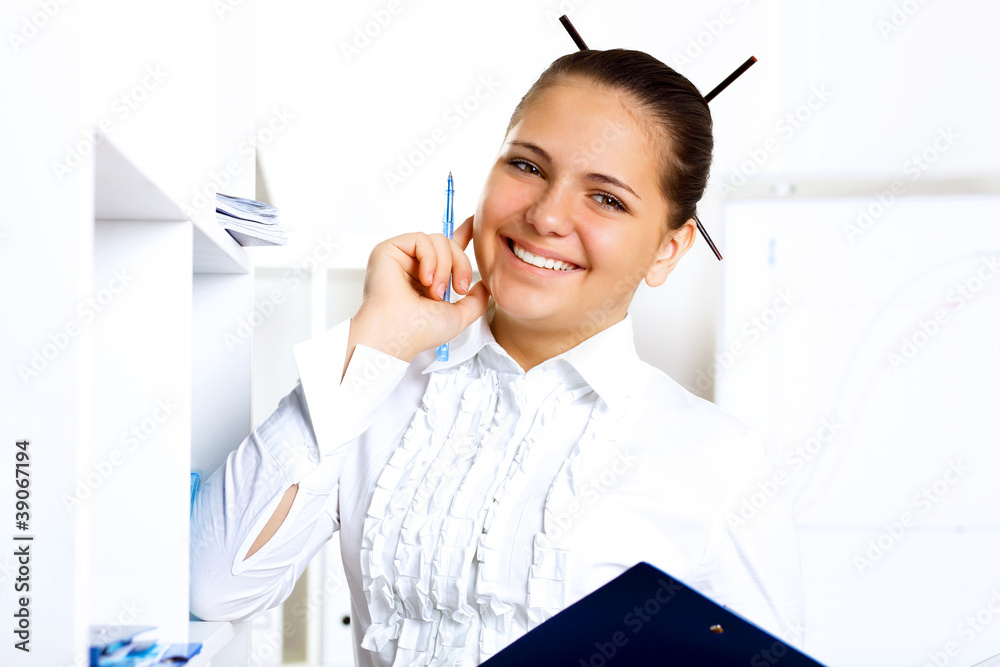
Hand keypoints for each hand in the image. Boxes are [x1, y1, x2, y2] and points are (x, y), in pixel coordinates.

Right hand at [346, 216, 489, 366]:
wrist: (397, 334)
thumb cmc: (420, 331)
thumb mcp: (458, 317)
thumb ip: (476, 300)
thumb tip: (485, 284)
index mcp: (429, 278)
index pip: (447, 250)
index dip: (463, 234)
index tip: (475, 221)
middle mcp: (414, 265)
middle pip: (448, 244)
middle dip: (461, 264)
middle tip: (459, 289)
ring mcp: (401, 256)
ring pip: (438, 240)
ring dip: (444, 266)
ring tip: (435, 291)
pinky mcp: (389, 249)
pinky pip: (421, 239)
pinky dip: (430, 259)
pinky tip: (425, 280)